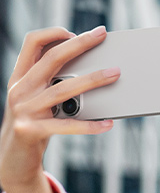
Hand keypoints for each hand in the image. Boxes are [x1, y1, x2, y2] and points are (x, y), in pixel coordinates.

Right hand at [0, 26, 117, 192]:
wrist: (12, 160)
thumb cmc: (33, 126)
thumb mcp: (37, 100)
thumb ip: (53, 84)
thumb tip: (91, 70)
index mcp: (20, 78)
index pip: (32, 44)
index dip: (54, 33)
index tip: (77, 32)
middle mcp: (20, 90)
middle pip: (51, 59)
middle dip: (79, 44)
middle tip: (101, 35)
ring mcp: (23, 110)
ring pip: (62, 89)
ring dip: (92, 79)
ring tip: (115, 73)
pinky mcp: (31, 131)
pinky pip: (66, 125)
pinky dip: (90, 125)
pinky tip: (108, 123)